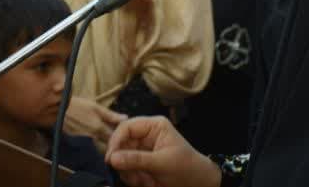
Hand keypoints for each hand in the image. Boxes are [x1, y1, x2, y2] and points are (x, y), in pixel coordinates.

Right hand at [64, 95, 126, 151]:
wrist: (59, 110)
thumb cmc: (79, 105)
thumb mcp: (96, 107)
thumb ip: (111, 115)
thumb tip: (125, 118)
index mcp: (99, 128)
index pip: (114, 138)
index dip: (120, 136)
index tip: (123, 132)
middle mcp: (92, 138)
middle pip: (107, 145)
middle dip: (112, 142)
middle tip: (116, 135)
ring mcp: (84, 142)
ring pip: (98, 148)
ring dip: (103, 144)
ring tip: (106, 136)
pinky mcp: (77, 143)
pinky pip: (90, 147)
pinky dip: (95, 144)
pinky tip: (95, 137)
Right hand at [106, 115, 221, 186]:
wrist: (198, 183)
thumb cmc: (185, 168)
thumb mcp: (161, 163)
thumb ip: (136, 160)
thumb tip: (112, 158)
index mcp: (154, 126)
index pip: (127, 127)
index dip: (116, 141)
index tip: (111, 158)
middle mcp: (146, 135)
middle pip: (121, 144)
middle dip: (124, 162)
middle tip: (132, 176)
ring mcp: (142, 150)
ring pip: (122, 159)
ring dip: (129, 173)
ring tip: (145, 182)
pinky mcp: (141, 163)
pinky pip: (127, 170)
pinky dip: (132, 178)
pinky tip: (146, 183)